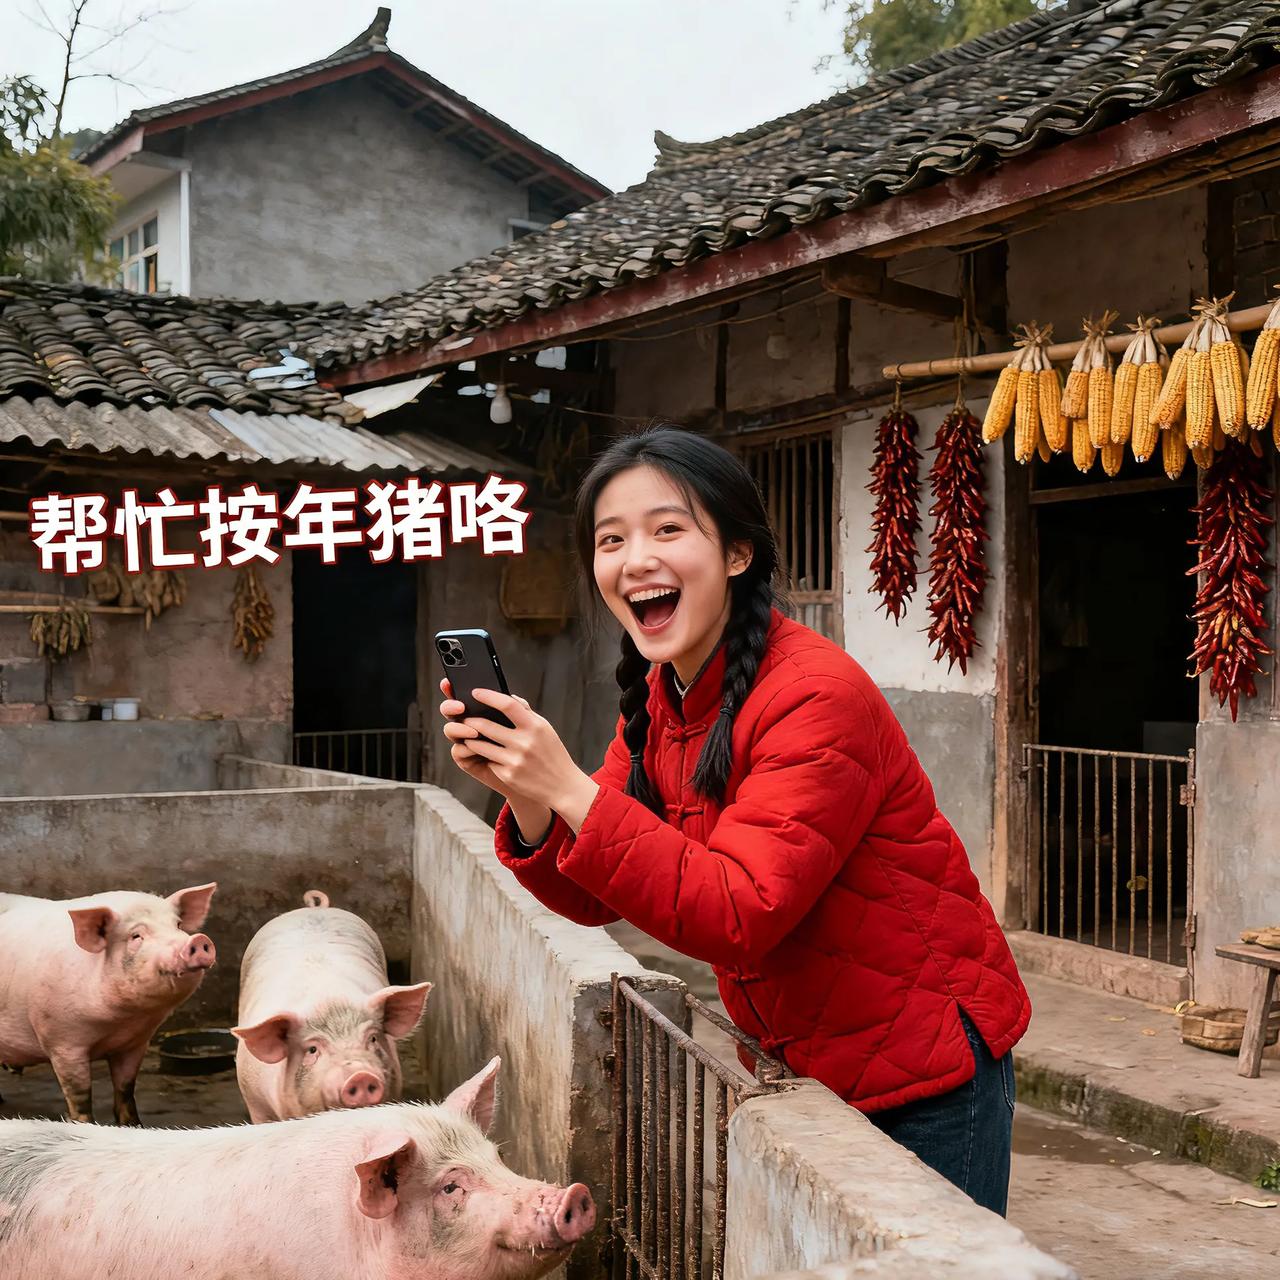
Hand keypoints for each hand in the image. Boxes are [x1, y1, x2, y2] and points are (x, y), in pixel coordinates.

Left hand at [441, 684, 598, 830]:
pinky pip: (488, 761)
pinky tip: (485, 755)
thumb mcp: (545, 729)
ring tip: (468, 735)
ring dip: (470, 738)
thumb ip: (526, 713)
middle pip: (486, 725)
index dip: (488, 696)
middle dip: (470, 720)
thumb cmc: (553, 754)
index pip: (508, 704)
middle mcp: (525, 742)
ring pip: (480, 744)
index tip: (475, 692)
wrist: (563, 786)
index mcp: (535, 727)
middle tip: (464, 717)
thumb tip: (508, 697)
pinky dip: (484, 756)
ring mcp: (515, 760)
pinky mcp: (508, 775)